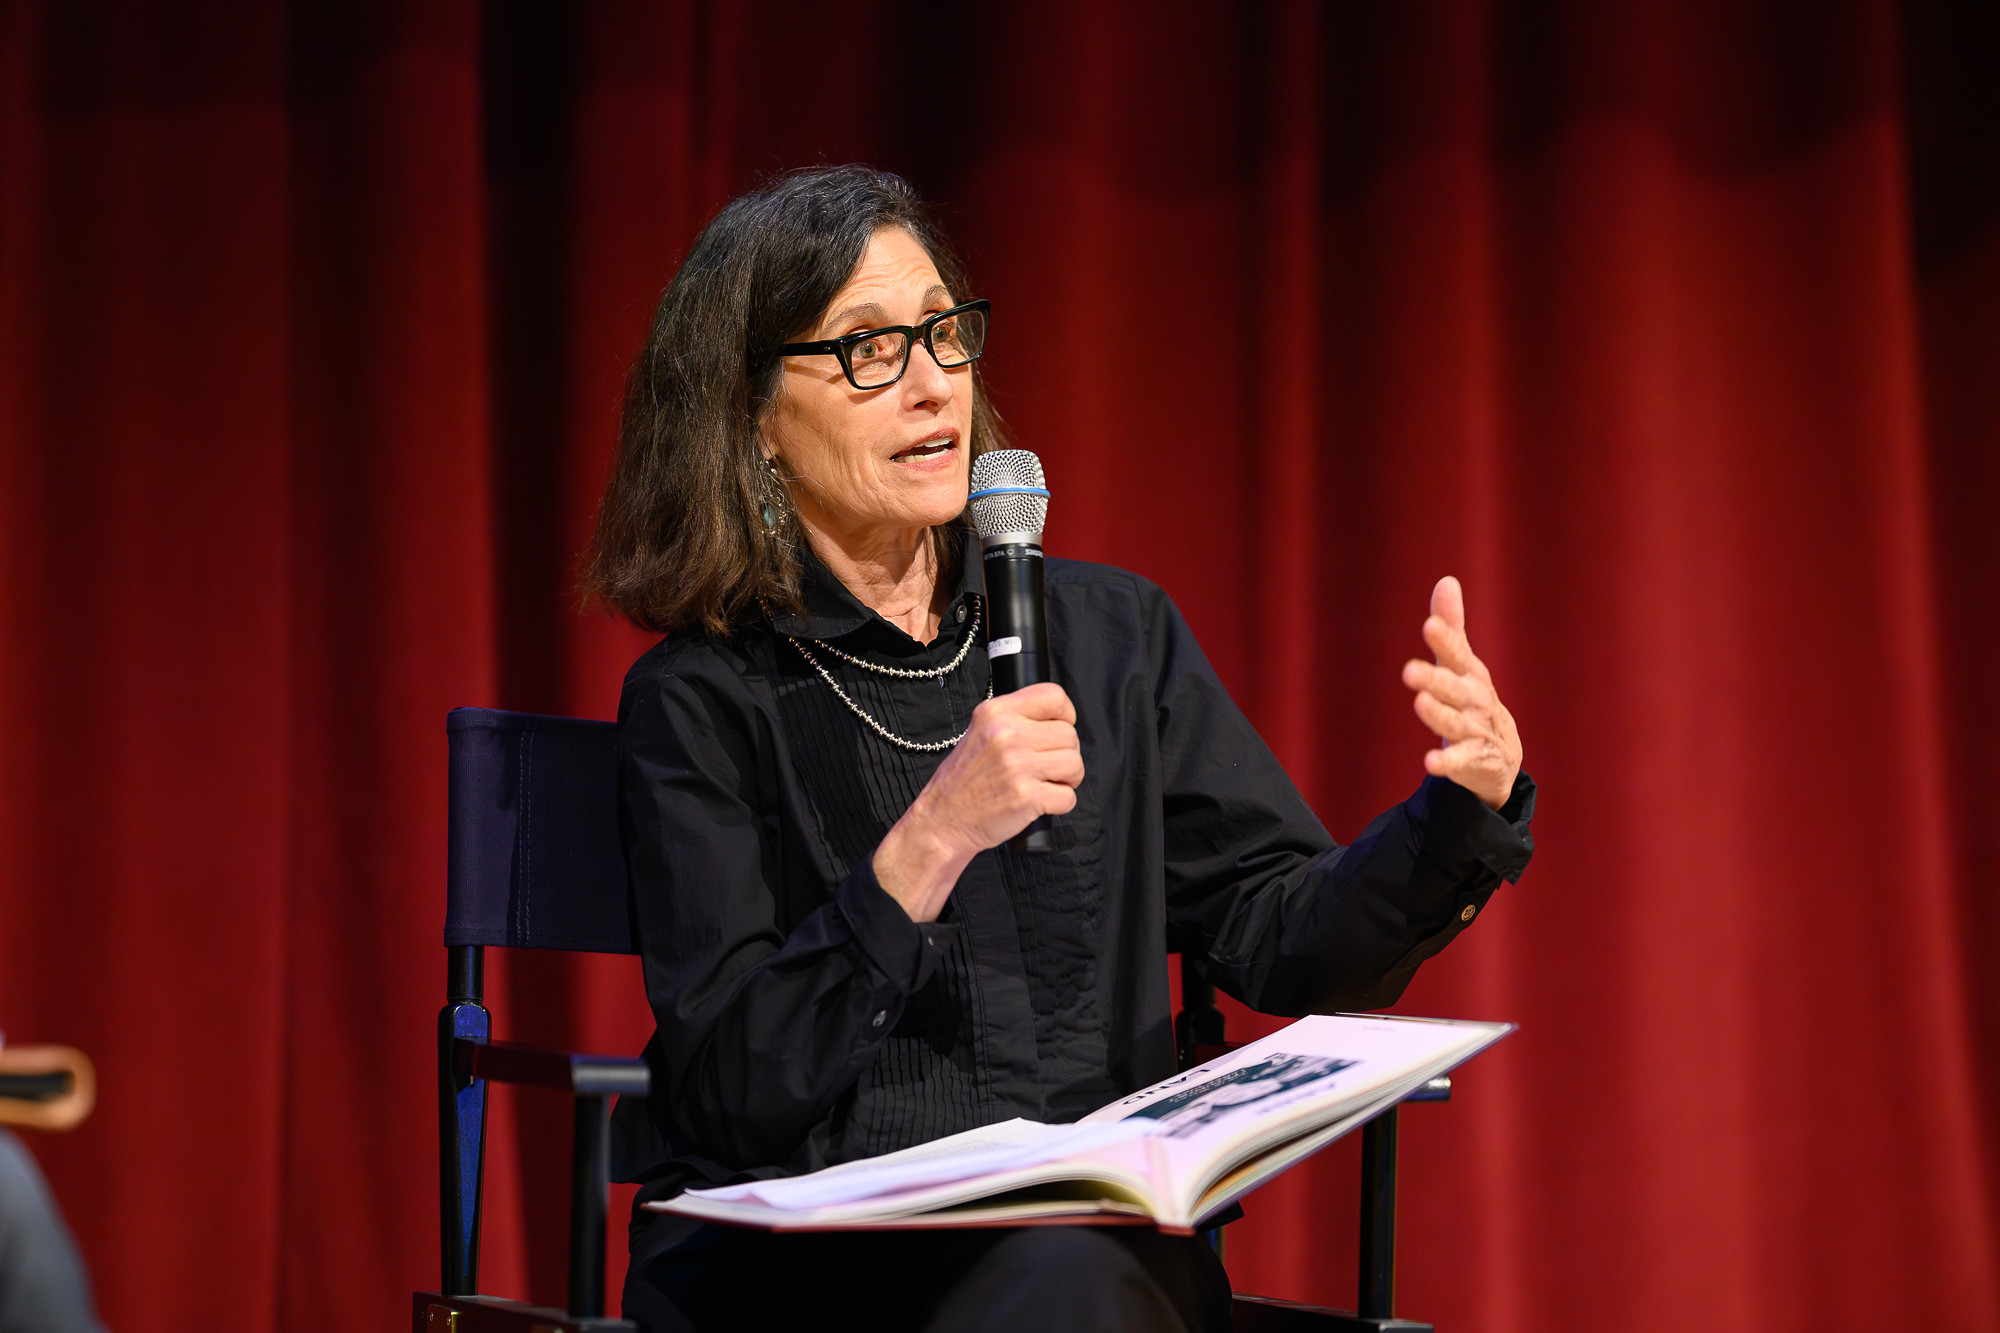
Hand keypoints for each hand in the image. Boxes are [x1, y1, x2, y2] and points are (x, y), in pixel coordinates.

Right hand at [873, 682, 1083, 921]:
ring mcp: (1018, 766)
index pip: (1054, 696)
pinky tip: (1040, 803)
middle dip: (1066, 753)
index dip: (1065, 715)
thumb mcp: (979, 732)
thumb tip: (1059, 719)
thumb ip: (1013, 719)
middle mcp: (1007, 735)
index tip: (1059, 729)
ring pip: (1074, 764)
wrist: (942, 820)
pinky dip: (1060, 804)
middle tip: (1048, 767)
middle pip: (1069, 734)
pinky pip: (1068, 797)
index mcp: (995, 713)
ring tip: (1046, 784)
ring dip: (1068, 779)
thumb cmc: (963, 781)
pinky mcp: (1027, 797)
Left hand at [1400, 576, 1522, 809]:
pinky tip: (1429, 763)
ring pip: (1455, 722)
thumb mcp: (1464, 665)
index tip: (1430, 626)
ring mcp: (1475, 731)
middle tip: (1409, 671)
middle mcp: (1474, 701)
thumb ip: (1452, 628)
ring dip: (1438, 714)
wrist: (1501, 756)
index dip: (1445, 640)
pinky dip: (1446, 762)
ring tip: (1420, 704)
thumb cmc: (1474, 700)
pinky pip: (1459, 761)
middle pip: (1453, 688)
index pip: (1457, 655)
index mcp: (1471, 675)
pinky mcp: (1471, 761)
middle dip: (1434, 679)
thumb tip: (1446, 580)